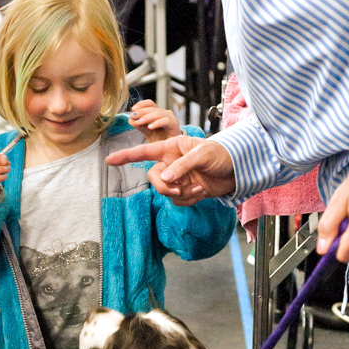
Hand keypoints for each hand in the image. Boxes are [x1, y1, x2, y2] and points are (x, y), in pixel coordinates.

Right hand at [106, 134, 235, 204]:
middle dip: (164, 187)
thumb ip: (182, 166)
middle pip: (154, 178)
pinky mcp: (186, 191)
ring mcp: (179, 178)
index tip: (110, 159)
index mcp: (171, 148)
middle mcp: (172, 163)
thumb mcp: (202, 155)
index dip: (126, 156)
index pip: (144, 152)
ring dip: (182, 194)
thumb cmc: (221, 154)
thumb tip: (166, 179)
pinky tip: (203, 192)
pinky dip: (190, 199)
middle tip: (178, 189)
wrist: (238, 170)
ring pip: (166, 192)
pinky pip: (178, 201)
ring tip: (199, 188)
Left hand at [128, 99, 179, 142]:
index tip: (133, 109)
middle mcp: (165, 114)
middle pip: (153, 108)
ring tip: (139, 122)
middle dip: (142, 111)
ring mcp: (171, 119)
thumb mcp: (147, 132)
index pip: (150, 104)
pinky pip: (166, 121)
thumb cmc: (160, 140)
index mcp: (158, 113)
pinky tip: (150, 127)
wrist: (169, 151)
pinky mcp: (175, 126)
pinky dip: (157, 123)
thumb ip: (139, 125)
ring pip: (159, 113)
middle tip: (133, 116)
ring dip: (148, 117)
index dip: (141, 104)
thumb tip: (130, 119)